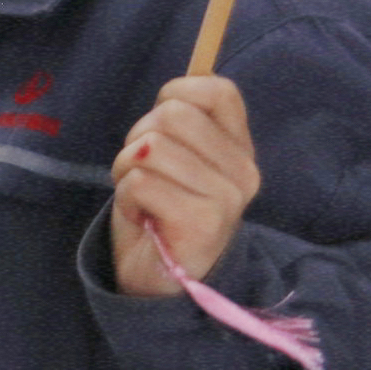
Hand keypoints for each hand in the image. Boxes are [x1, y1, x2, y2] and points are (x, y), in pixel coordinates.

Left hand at [111, 75, 260, 296]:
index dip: (174, 95)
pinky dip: (127, 198)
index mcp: (239, 150)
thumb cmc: (159, 209)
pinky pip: (140, 182)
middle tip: (143, 173)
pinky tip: (143, 218)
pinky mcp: (203, 223)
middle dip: (138, 138)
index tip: (160, 128)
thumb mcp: (172, 158)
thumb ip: (178, 124)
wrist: (160, 280)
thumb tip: (174, 90)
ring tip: (143, 197)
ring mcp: (227, 199)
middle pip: (172, 115)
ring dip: (127, 170)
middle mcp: (244, 172)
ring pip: (151, 147)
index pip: (217, 89)